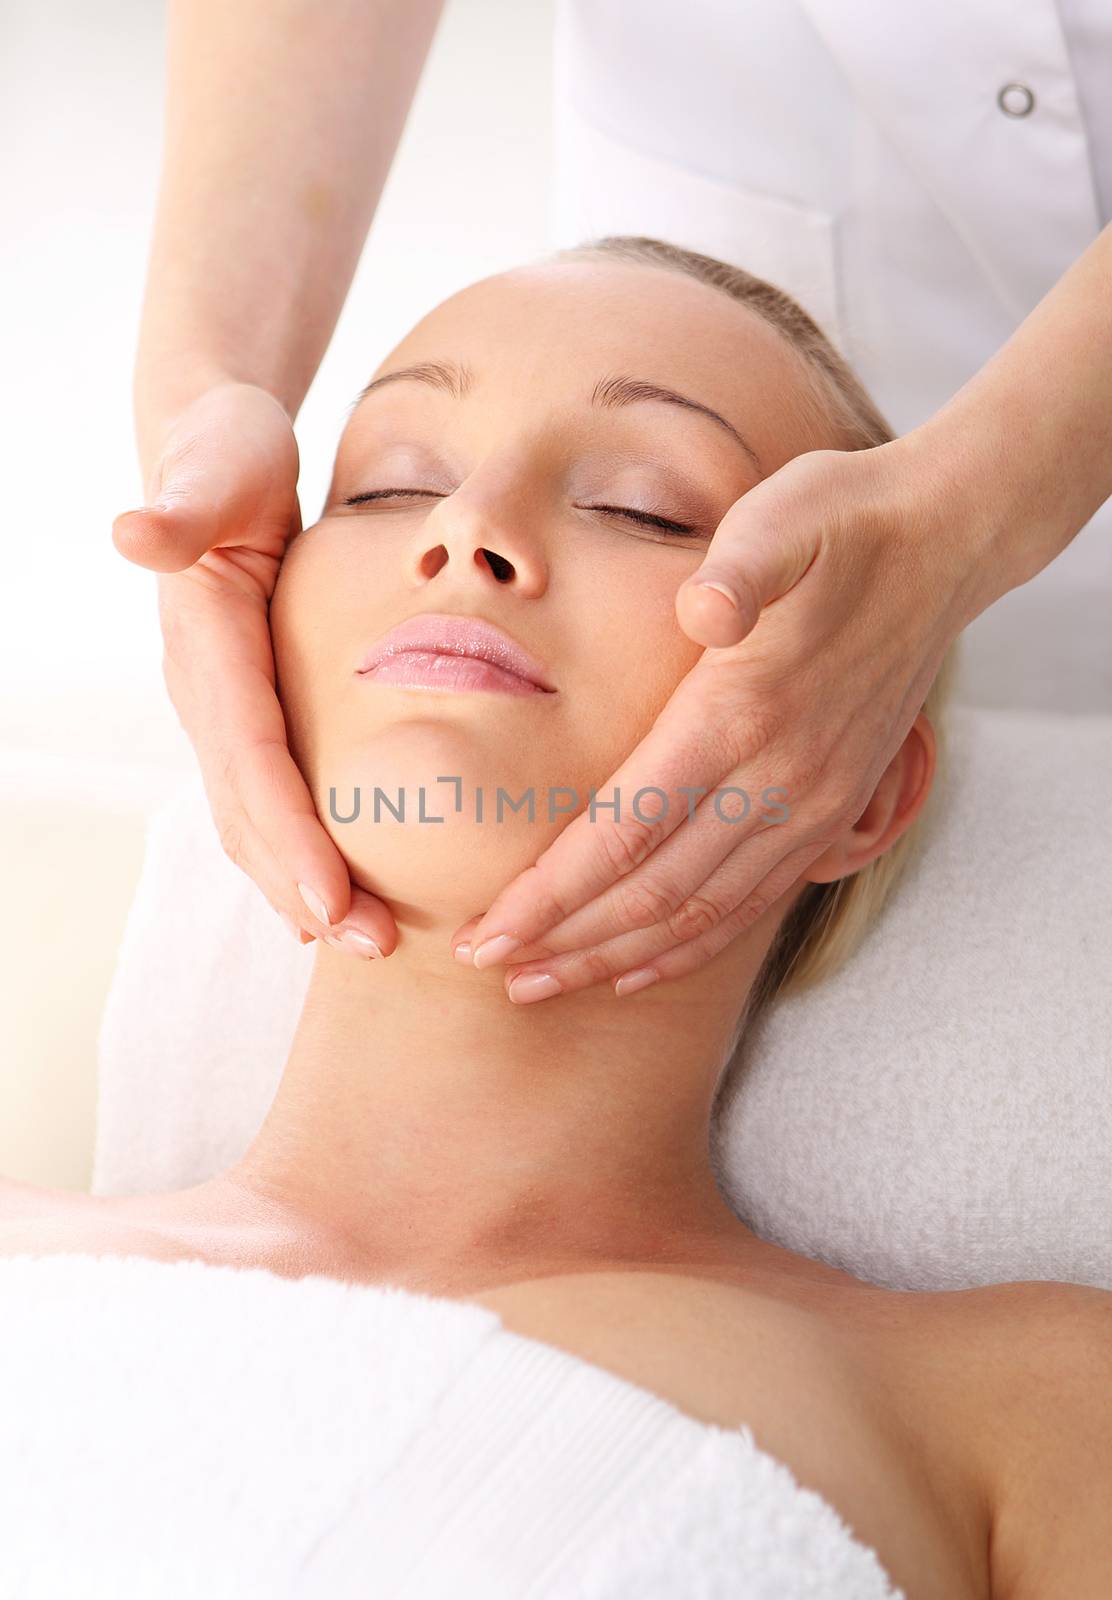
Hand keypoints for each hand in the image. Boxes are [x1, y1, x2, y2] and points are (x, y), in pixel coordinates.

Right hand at [112, 381, 396, 957]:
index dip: (288, 833)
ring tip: (364, 942)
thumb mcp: (217, 463)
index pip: (250, 758)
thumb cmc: (226, 453)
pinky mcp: (244, 711)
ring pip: (254, 818)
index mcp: (207, 646)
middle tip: (373, 947)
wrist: (211, 448)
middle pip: (252, 809)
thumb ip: (186, 506)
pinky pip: (264, 799)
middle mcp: (205, 691)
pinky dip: (292, 854)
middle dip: (306, 886)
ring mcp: (220, 708)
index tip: (332, 901)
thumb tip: (135, 530)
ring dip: (303, 885)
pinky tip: (328, 900)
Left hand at [450, 444, 971, 1000]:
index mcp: (741, 714)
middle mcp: (778, 779)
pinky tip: (640, 965)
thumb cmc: (840, 522)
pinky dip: (690, 946)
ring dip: (615, 956)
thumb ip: (741, 567)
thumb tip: (705, 608)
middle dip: (563, 941)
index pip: (624, 835)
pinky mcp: (832, 811)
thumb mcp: (784, 516)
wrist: (943, 543)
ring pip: (699, 914)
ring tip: (543, 984)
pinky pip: (753, 905)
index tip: (486, 932)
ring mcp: (811, 805)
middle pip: (651, 894)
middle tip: (490, 969)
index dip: (551, 895)